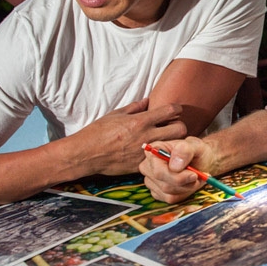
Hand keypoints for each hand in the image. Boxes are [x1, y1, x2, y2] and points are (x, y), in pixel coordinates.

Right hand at [71, 98, 186, 175]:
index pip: (169, 111)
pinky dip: (161, 155)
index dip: (177, 109)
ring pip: (173, 146)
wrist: (86, 154)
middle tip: (175, 126)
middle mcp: (146, 136)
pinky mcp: (141, 165)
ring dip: (174, 142)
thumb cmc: (98, 132)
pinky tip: (157, 153)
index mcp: (140, 121)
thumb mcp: (116, 114)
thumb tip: (148, 100)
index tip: (177, 110)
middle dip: (180, 126)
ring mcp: (145, 152)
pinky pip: (159, 159)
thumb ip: (135, 107)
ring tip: (168, 140)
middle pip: (179, 129)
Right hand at [139, 136, 213, 203]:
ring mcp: (151, 181)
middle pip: (164, 184)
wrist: (199, 161)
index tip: (194, 175)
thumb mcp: (195, 145)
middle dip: (185, 183)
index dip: (176, 176)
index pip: (158, 171)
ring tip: (196, 177)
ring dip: (187, 187)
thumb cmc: (194, 151)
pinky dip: (184, 193)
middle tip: (199, 177)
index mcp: (153, 152)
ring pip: (169, 193)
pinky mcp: (158, 193)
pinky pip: (171, 198)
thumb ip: (185, 151)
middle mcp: (148, 167)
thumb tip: (175, 166)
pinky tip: (190, 183)